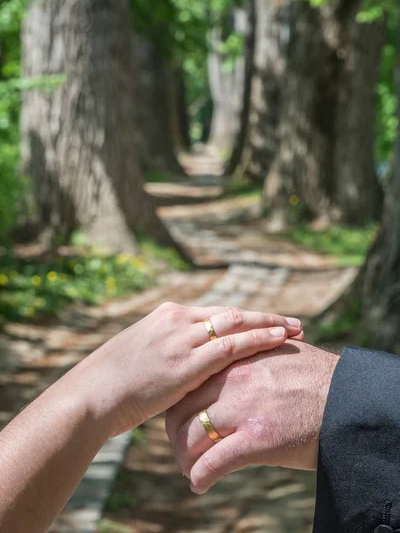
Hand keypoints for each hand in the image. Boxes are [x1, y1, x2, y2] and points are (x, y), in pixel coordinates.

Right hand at [66, 303, 303, 436]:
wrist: (93, 394)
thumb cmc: (114, 381)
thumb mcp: (143, 355)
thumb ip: (168, 351)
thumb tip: (186, 362)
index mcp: (168, 315)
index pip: (217, 312)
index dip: (247, 317)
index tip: (270, 321)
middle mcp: (178, 320)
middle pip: (232, 313)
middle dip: (265, 318)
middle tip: (294, 322)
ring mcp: (182, 338)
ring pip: (236, 324)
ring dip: (270, 326)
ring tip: (296, 330)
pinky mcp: (186, 362)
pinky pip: (231, 346)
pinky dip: (258, 340)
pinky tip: (279, 340)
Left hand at [166, 341, 338, 493]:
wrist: (347, 399)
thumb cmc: (313, 377)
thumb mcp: (274, 352)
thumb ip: (246, 356)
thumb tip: (231, 360)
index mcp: (235, 359)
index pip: (189, 379)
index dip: (177, 401)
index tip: (177, 414)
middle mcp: (232, 381)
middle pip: (181, 408)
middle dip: (174, 431)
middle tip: (180, 445)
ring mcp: (243, 409)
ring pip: (190, 436)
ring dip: (184, 457)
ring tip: (189, 467)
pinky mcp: (256, 440)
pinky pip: (212, 462)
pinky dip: (200, 476)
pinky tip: (199, 483)